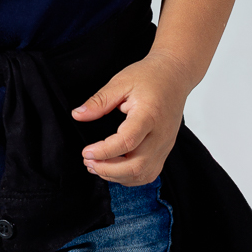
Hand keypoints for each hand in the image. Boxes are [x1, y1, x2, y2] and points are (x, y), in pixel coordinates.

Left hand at [71, 50, 189, 185]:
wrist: (174, 75)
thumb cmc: (149, 76)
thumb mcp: (120, 82)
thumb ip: (99, 101)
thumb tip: (78, 115)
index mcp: (149, 115)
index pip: (127, 141)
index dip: (104, 151)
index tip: (86, 152)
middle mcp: (160, 135)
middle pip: (137, 166)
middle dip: (108, 170)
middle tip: (88, 162)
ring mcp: (165, 145)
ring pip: (143, 174)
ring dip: (117, 176)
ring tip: (96, 166)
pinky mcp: (165, 150)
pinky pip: (149, 173)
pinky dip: (130, 177)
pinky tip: (114, 168)